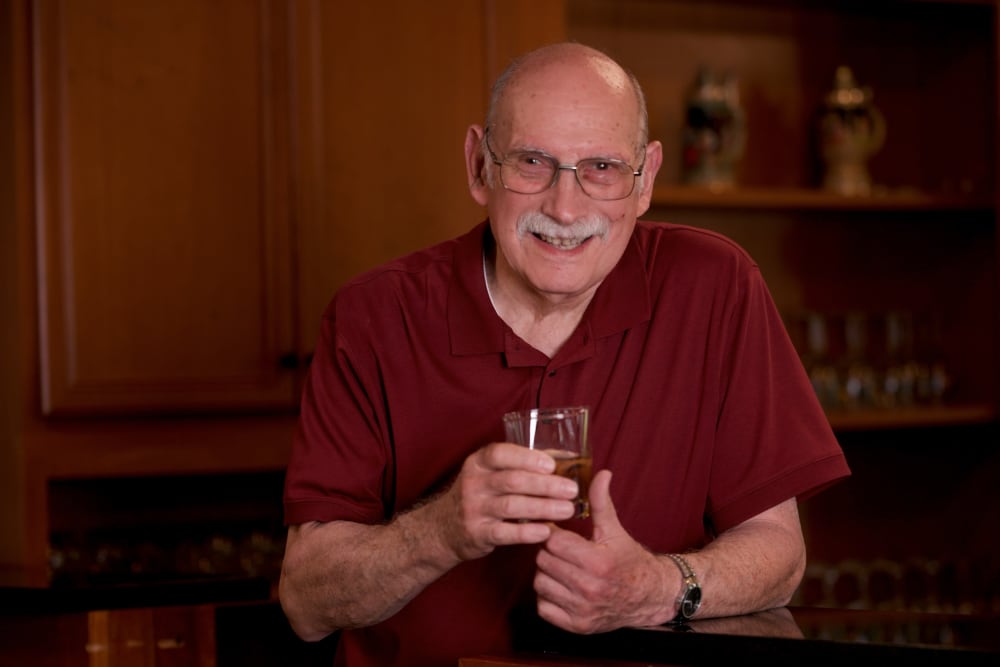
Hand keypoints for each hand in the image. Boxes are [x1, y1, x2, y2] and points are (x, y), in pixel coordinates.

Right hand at [436, 442, 577, 561]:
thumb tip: (566, 457)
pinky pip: (504, 533)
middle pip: (512, 481)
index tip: (552, 465)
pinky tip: (546, 531)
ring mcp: (473, 509)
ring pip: (511, 506)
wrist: (444, 527)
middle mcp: (473, 483)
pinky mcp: (476, 533)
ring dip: (543, 507)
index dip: (527, 458)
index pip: (500, 454)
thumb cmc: (481, 494)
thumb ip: (521, 463)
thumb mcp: (490, 472)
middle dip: (545, 485)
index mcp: (478, 462)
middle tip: (571, 490)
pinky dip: (527, 533)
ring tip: (567, 510)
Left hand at [533, 470, 673, 632]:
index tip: (558, 531)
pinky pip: (543, 606)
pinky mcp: (576, 626)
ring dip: (547, 573)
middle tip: (561, 550)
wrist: (648, 597)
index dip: (553, 534)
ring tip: (562, 567)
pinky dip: (548, 596)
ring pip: (540, 583)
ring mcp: (582, 610)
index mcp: (597, 562)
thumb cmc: (629, 560)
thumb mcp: (614, 530)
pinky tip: (562, 587)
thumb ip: (601, 502)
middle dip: (550, 552)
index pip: (553, 541)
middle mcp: (589, 588)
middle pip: (543, 561)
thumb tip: (602, 473)